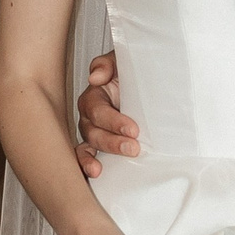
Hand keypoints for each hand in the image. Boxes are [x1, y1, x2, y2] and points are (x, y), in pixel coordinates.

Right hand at [74, 52, 141, 179]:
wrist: (148, 87)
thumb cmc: (134, 75)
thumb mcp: (123, 62)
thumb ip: (108, 64)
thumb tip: (95, 77)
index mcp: (95, 95)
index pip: (98, 109)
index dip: (113, 121)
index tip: (133, 130)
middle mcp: (91, 115)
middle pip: (93, 131)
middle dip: (111, 141)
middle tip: (133, 147)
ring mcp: (93, 132)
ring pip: (88, 146)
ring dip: (96, 156)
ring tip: (103, 168)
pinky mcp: (99, 145)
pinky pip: (86, 156)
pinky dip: (86, 164)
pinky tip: (94, 172)